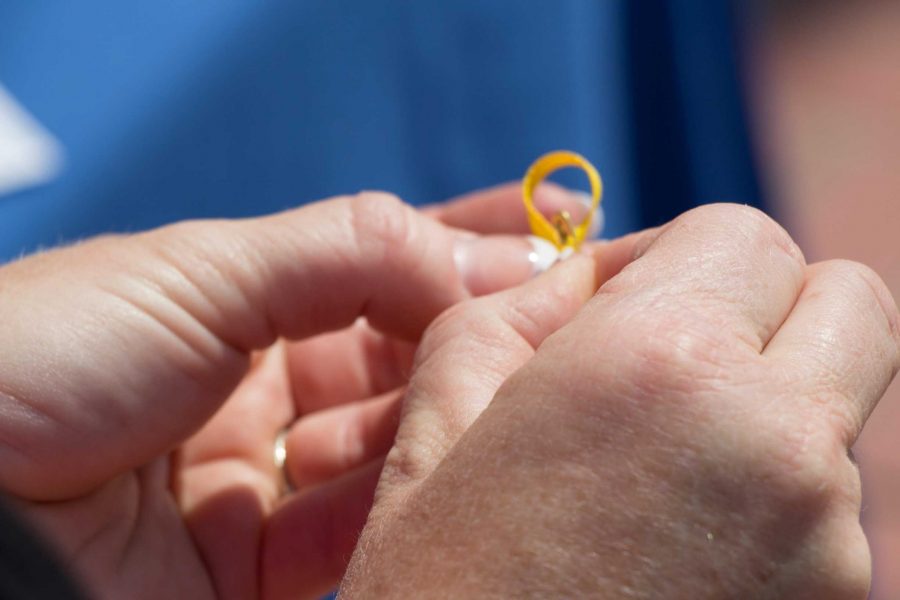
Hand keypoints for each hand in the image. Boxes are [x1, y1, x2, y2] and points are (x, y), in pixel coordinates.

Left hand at [0, 183, 583, 599]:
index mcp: (240, 303)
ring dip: (456, 416)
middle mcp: (261, 391)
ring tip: (532, 384)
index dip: (471, 242)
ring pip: (394, 445)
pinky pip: (358, 533)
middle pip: (402, 356)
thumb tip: (492, 252)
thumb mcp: (205, 271)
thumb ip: (353, 253)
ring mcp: (263, 484)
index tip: (563, 227)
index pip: (385, 263)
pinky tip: (466, 465)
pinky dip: (410, 501)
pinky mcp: (256, 573)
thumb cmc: (43, 354)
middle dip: (485, 330)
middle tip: (577, 309)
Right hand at [341, 204, 899, 598]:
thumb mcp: (439, 419)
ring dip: (764, 406)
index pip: (744, 233)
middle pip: (846, 299)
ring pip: (835, 406)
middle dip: (766, 303)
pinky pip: (832, 505)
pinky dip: (772, 494)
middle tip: (677, 352)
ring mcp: (834, 541)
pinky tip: (678, 543)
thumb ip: (518, 310)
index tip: (626, 298)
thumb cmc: (436, 592)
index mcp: (662, 364)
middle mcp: (776, 439)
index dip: (679, 253)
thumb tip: (587, 272)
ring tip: (657, 471)